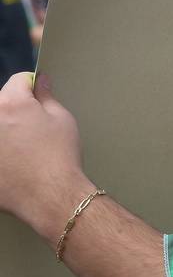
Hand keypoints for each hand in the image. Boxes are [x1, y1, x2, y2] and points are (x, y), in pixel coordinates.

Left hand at [0, 72, 88, 236]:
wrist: (49, 196)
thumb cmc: (58, 158)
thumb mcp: (62, 120)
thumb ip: (47, 96)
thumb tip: (40, 83)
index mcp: (10, 103)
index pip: (19, 81)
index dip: (33, 87)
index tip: (39, 96)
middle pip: (3, 103)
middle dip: (16, 110)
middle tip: (34, 129)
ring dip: (7, 132)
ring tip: (24, 149)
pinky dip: (4, 152)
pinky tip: (14, 163)